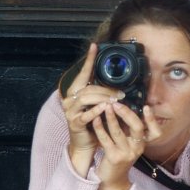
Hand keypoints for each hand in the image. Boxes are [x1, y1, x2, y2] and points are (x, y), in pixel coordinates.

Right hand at [61, 43, 125, 175]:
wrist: (84, 143)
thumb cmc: (93, 122)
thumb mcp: (97, 105)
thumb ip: (101, 93)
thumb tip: (116, 83)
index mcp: (75, 92)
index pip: (83, 73)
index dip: (89, 60)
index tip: (95, 46)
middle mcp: (69, 99)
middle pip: (88, 87)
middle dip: (105, 89)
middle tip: (120, 92)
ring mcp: (70, 111)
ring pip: (86, 99)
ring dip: (103, 98)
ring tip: (116, 100)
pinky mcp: (74, 123)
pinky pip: (85, 115)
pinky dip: (96, 111)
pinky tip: (104, 108)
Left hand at [92, 101, 161, 189]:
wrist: (112, 182)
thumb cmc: (119, 158)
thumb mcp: (129, 145)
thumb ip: (129, 131)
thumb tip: (126, 109)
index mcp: (142, 144)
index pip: (155, 132)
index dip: (152, 119)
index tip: (147, 107)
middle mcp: (137, 148)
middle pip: (137, 127)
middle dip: (127, 113)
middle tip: (116, 103)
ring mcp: (126, 154)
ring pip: (119, 132)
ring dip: (111, 117)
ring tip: (105, 106)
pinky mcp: (113, 158)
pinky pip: (106, 139)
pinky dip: (100, 128)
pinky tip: (95, 119)